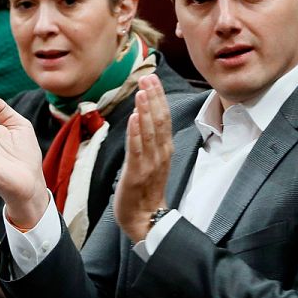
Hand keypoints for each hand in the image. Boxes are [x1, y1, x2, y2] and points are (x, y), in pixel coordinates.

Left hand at [113, 74, 172, 241]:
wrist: (145, 219)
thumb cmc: (146, 189)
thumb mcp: (152, 160)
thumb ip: (150, 140)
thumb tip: (142, 117)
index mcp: (165, 149)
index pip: (163, 118)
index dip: (159, 97)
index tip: (153, 79)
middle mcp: (161, 154)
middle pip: (159, 121)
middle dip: (153, 98)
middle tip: (148, 77)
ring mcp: (150, 164)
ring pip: (149, 132)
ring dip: (145, 110)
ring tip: (141, 91)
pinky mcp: (136, 173)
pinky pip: (137, 150)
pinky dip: (135, 133)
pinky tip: (133, 118)